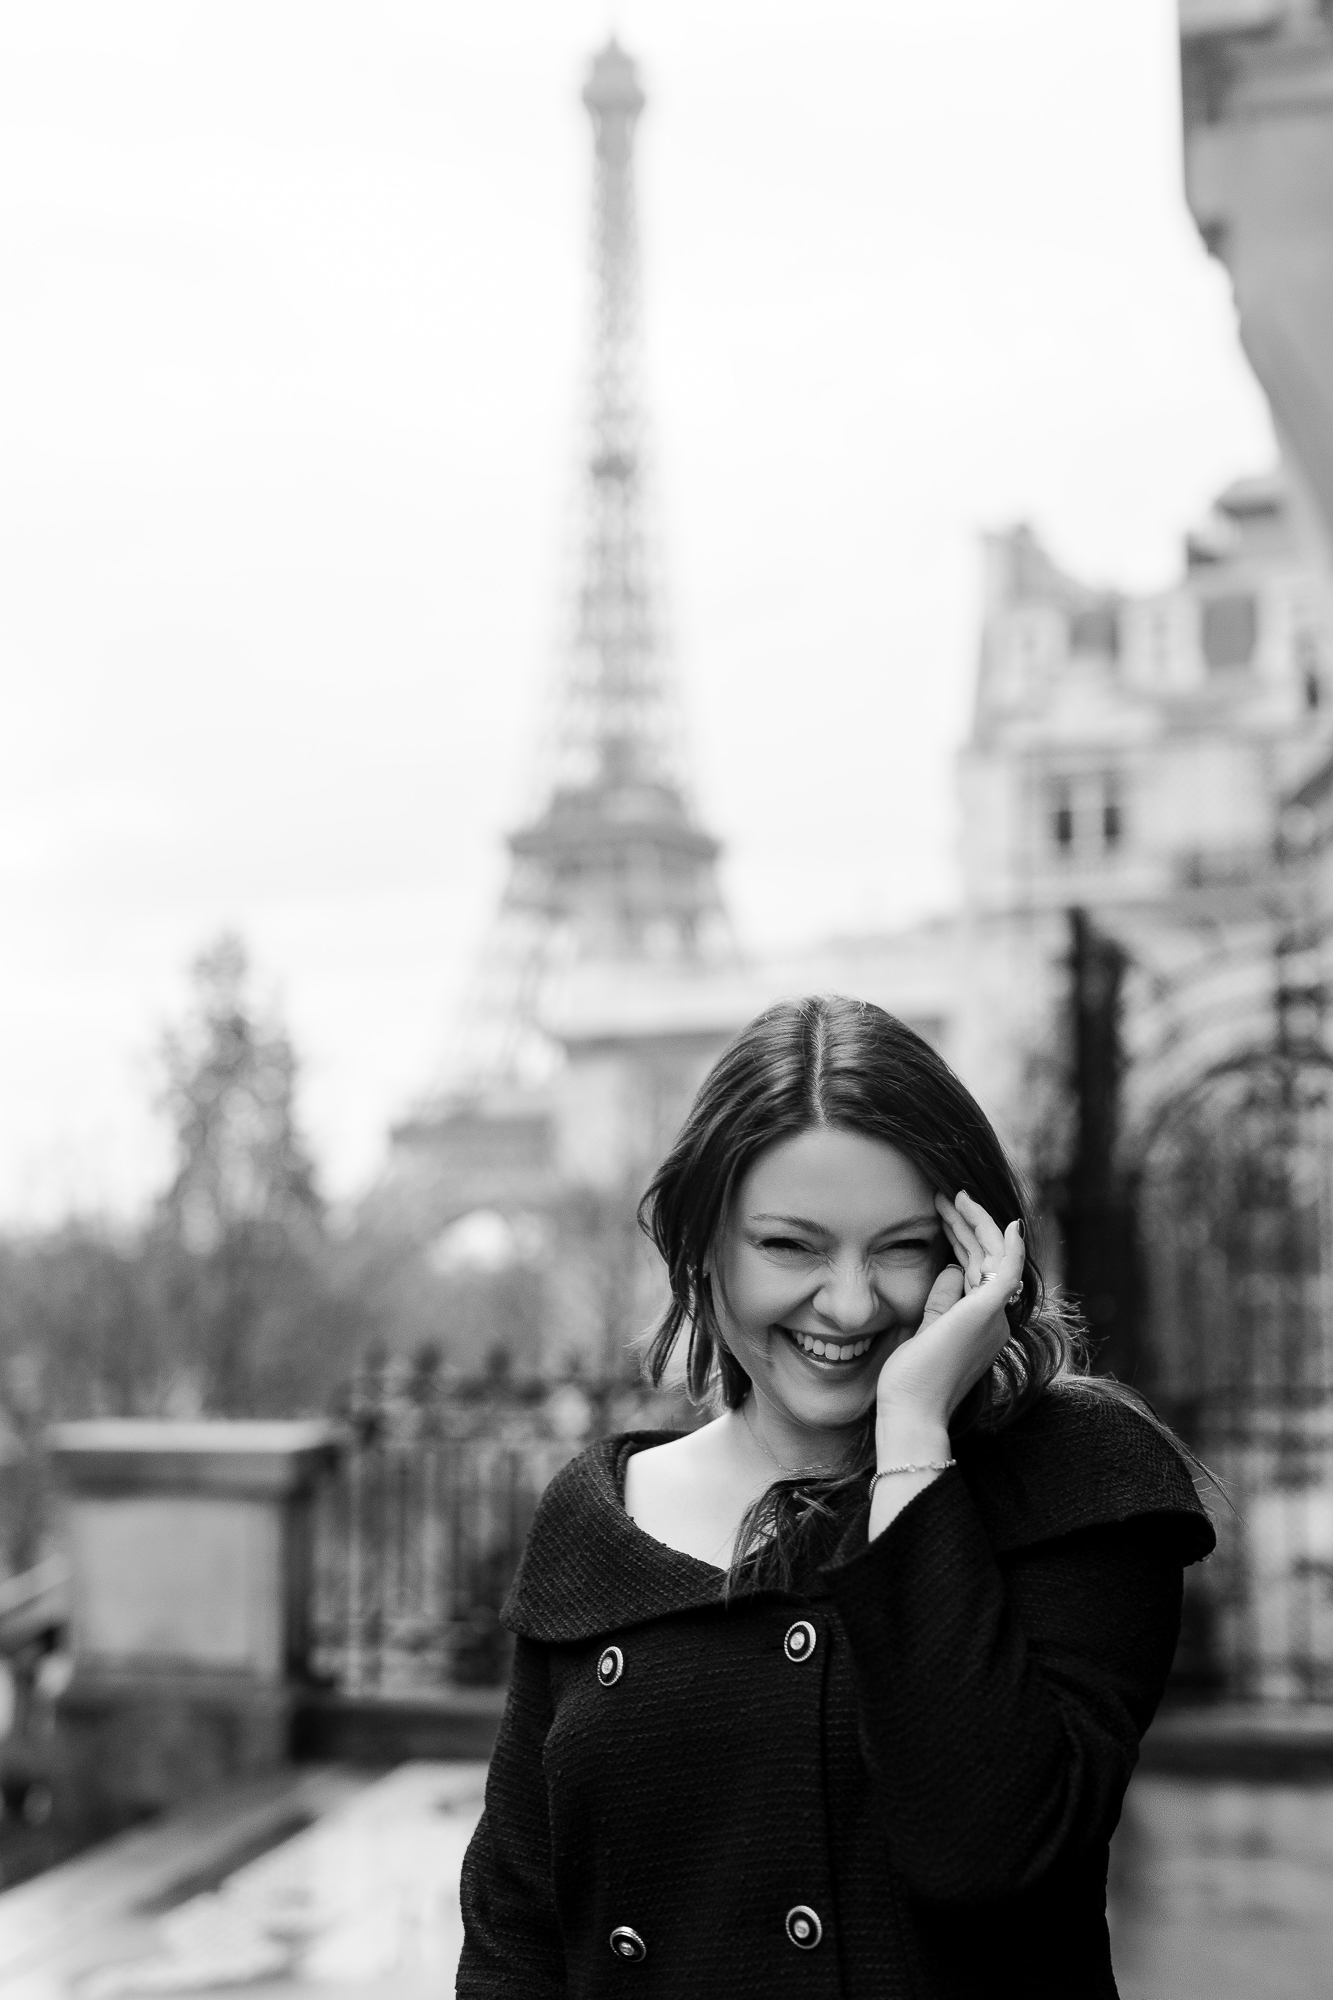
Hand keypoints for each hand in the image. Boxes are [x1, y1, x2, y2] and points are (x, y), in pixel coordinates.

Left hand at [874, 1191, 1024, 1433]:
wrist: (911, 1411)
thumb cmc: (911, 1380)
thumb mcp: (926, 1329)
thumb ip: (941, 1299)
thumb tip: (950, 1267)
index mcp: (981, 1324)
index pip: (976, 1269)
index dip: (962, 1238)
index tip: (941, 1214)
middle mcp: (994, 1319)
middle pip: (987, 1258)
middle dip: (967, 1223)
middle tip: (946, 1195)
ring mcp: (993, 1315)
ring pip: (994, 1255)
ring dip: (975, 1222)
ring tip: (952, 1196)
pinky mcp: (987, 1311)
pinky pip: (1008, 1270)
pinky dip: (1010, 1245)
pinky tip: (1005, 1222)